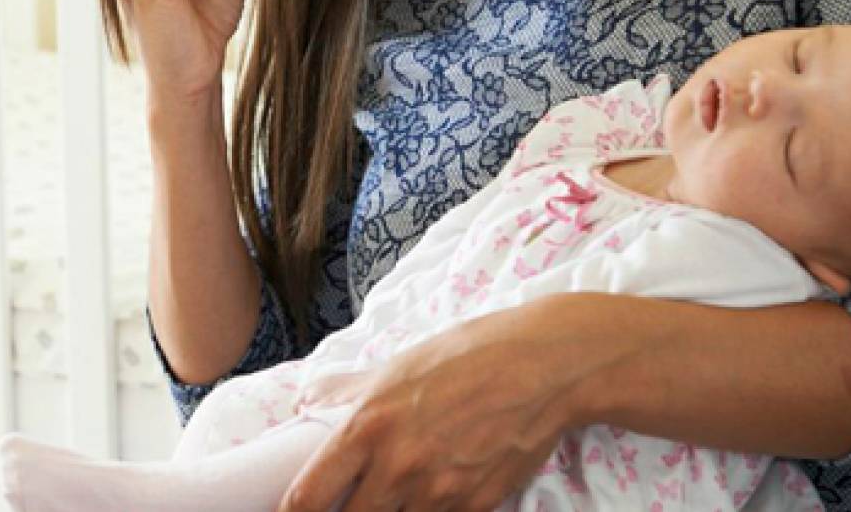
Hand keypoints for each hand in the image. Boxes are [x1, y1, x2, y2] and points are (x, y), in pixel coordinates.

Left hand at [279, 296, 636, 511]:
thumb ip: (346, 388)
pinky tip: (434, 494)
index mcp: (368, 425)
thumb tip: (306, 399)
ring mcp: (439, 491)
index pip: (308, 495)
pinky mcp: (476, 505)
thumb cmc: (470, 355)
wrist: (544, 366)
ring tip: (394, 492)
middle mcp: (398, 465)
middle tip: (345, 502)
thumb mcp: (399, 363)